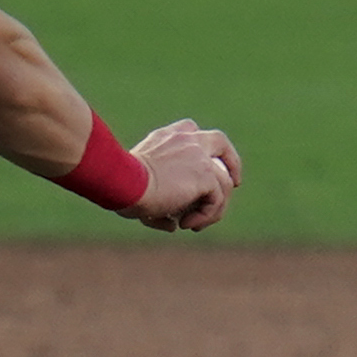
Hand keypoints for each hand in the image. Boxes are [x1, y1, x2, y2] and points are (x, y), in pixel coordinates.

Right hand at [122, 119, 241, 231]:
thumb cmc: (121, 186)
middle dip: (232, 162)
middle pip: (220, 142)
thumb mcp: (140, 187)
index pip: (191, 132)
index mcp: (167, 137)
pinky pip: (217, 199)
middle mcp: (187, 140)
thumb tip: (173, 224)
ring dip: (214, 207)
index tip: (208, 164)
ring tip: (193, 224)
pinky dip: (207, 216)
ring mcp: (199, 155)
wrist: (124, 182)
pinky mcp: (206, 174)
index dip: (203, 149)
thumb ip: (160, 200)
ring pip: (224, 182)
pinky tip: (186, 224)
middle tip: (236, 183)